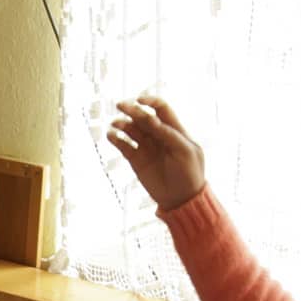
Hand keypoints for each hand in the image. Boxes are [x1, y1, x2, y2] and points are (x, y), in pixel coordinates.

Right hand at [106, 96, 208, 211]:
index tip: (139, 100)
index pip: (161, 108)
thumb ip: (169, 134)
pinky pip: (123, 145)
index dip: (150, 101)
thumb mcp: (185, 151)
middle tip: (120, 106)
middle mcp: (158, 135)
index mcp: (174, 130)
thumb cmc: (189, 173)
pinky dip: (116, 139)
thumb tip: (151, 119)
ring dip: (122, 124)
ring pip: (131, 129)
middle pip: (143, 116)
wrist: (181, 200)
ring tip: (115, 125)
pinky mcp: (136, 160)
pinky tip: (111, 136)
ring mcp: (146, 147)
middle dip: (132, 109)